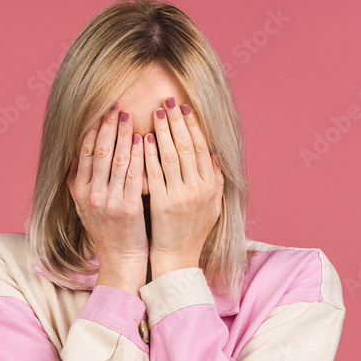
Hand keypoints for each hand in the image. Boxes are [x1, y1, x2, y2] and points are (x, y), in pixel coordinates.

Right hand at [66, 103, 148, 290]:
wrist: (121, 261)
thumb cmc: (110, 230)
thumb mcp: (88, 205)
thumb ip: (85, 180)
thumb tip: (82, 150)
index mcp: (79, 190)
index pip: (85, 151)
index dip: (93, 128)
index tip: (101, 109)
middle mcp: (90, 194)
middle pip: (99, 151)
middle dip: (108, 125)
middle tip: (116, 104)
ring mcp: (108, 201)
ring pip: (116, 159)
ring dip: (123, 134)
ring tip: (130, 115)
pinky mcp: (128, 208)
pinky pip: (134, 175)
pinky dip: (138, 155)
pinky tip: (143, 140)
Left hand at [144, 99, 223, 278]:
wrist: (177, 259)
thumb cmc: (193, 232)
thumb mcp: (213, 207)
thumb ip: (215, 181)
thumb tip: (214, 155)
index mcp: (210, 187)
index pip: (203, 149)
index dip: (194, 126)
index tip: (186, 108)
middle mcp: (198, 190)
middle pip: (188, 148)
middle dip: (178, 122)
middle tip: (169, 100)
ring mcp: (180, 197)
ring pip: (171, 156)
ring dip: (164, 131)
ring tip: (156, 112)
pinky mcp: (162, 205)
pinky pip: (154, 174)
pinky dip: (150, 154)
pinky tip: (144, 138)